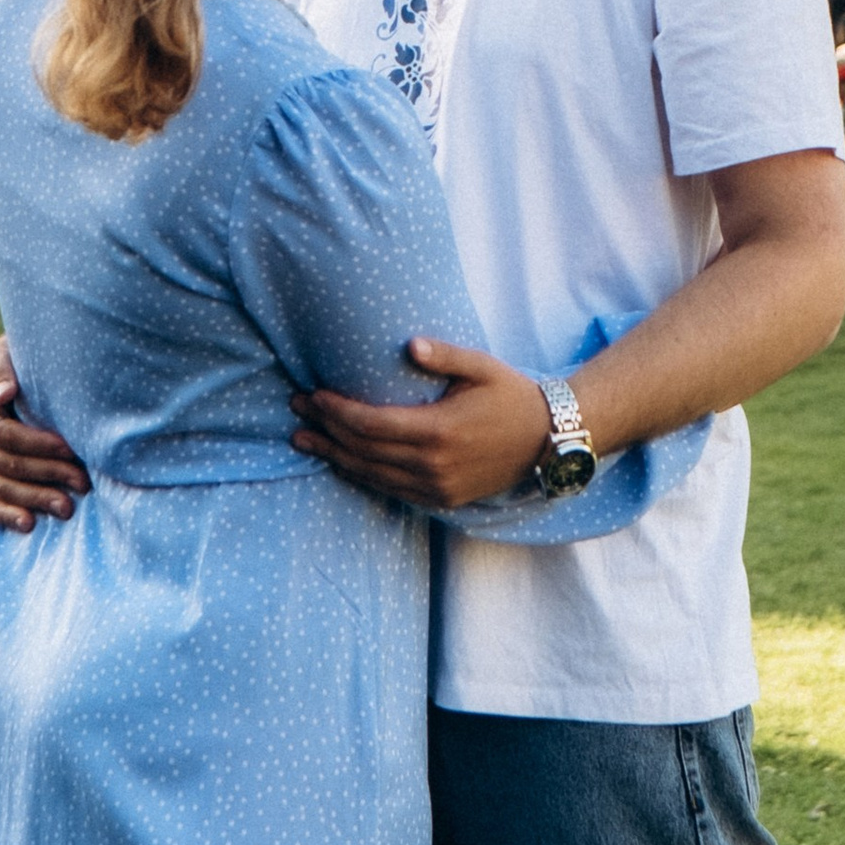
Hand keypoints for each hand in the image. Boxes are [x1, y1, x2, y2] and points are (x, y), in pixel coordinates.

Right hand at [0, 336, 90, 532]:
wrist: (1, 385)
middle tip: (82, 482)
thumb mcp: (2, 358)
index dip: (39, 444)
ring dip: (36, 499)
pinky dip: (7, 516)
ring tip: (68, 507)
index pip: (7, 435)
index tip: (71, 448)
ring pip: (4, 489)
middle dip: (48, 474)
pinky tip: (30, 524)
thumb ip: (1, 370)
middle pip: (10, 466)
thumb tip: (5, 390)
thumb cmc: (11, 368)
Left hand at [291, 342, 553, 510]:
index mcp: (438, 430)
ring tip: (305, 442)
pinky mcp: (442, 499)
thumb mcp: (482, 367)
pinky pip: (391, 490)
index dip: (336, 411)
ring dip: (335, 458)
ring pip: (372, 474)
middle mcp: (433, 465)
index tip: (313, 395)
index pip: (370, 424)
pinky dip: (362, 476)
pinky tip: (342, 463)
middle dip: (325, 432)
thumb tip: (409, 344)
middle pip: (363, 451)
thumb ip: (444, 355)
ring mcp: (437, 487)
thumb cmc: (512, 395)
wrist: (548, 440)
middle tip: (295, 414)